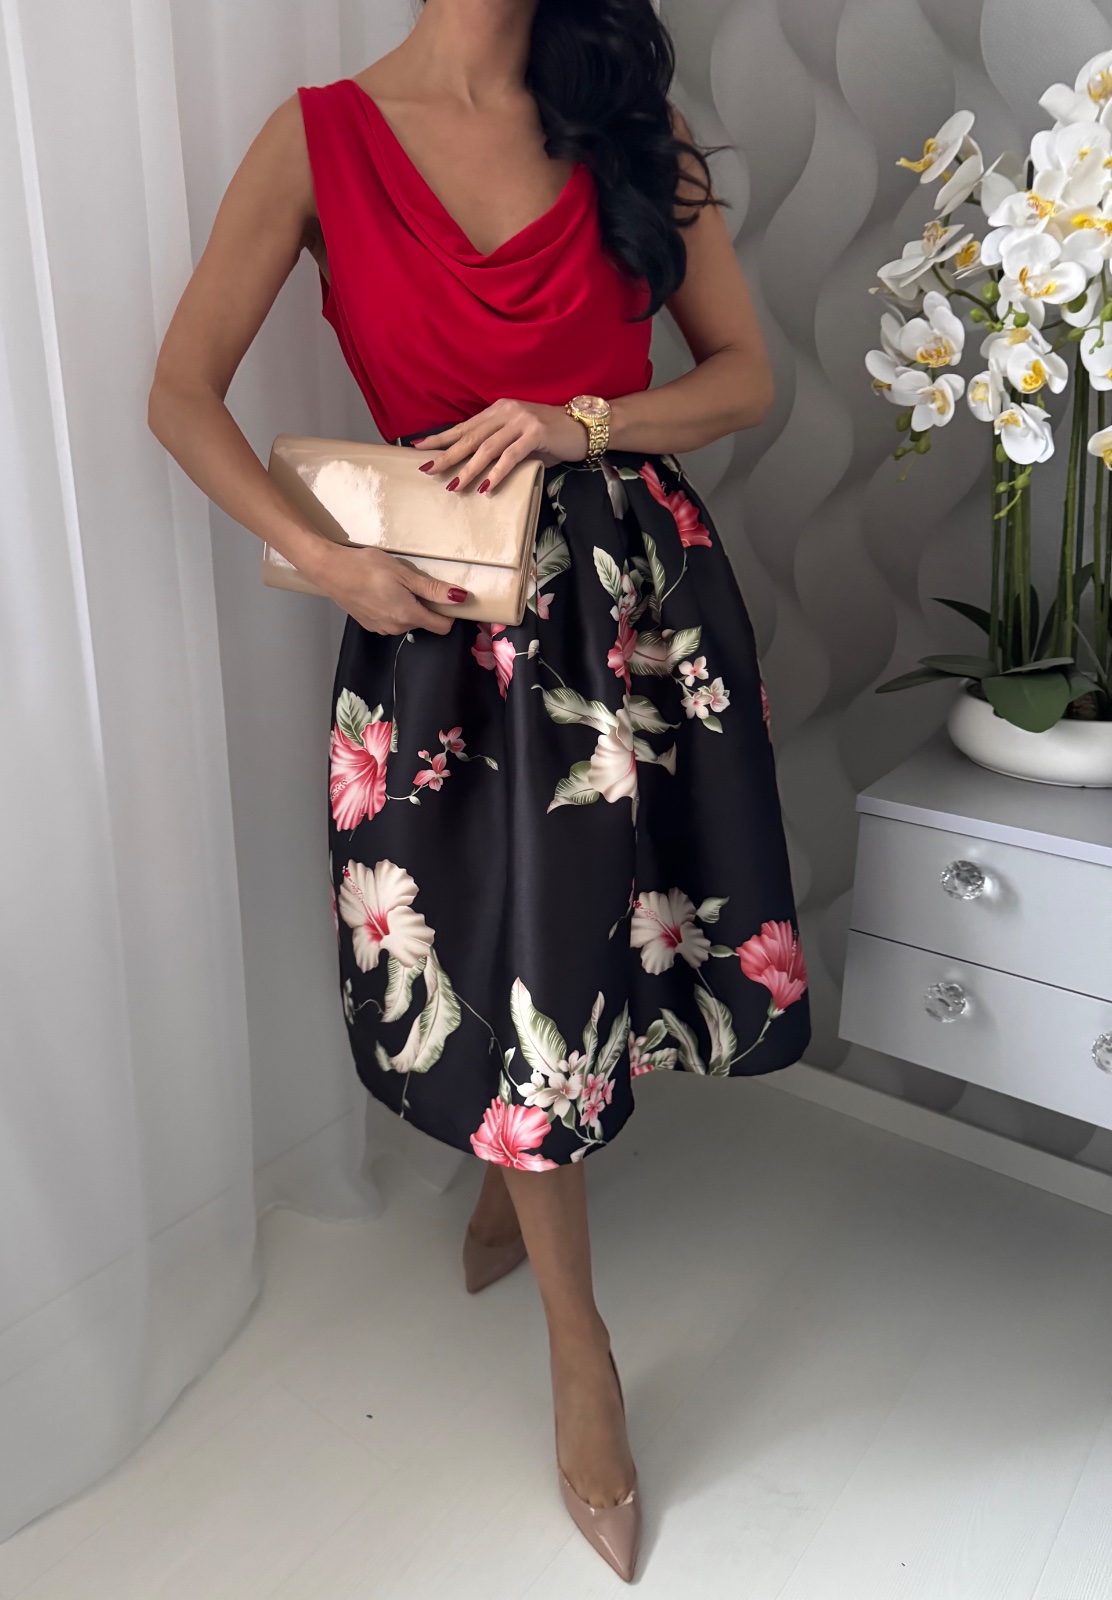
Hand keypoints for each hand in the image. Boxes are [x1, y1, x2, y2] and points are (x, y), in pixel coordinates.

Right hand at [310, 542, 467, 635]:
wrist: (331, 570)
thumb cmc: (367, 567)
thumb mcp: (404, 574)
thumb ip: (433, 589)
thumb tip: (459, 598)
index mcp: (408, 616)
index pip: (442, 627)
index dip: (448, 612)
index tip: (444, 595)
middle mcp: (396, 628)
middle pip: (424, 622)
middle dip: (425, 606)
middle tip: (413, 582)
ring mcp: (381, 629)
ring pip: (407, 621)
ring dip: (408, 606)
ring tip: (394, 585)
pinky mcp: (370, 625)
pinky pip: (391, 620)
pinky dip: (392, 608)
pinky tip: (381, 591)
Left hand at [410, 398, 588, 491]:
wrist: (583, 428)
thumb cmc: (551, 437)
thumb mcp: (520, 438)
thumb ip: (499, 446)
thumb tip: (474, 466)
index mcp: (498, 410)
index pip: (465, 426)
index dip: (441, 438)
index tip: (420, 448)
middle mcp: (507, 411)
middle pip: (470, 437)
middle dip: (447, 455)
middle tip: (429, 470)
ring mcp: (521, 421)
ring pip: (487, 447)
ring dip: (469, 468)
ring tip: (454, 485)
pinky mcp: (536, 433)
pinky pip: (511, 456)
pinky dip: (497, 472)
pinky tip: (485, 486)